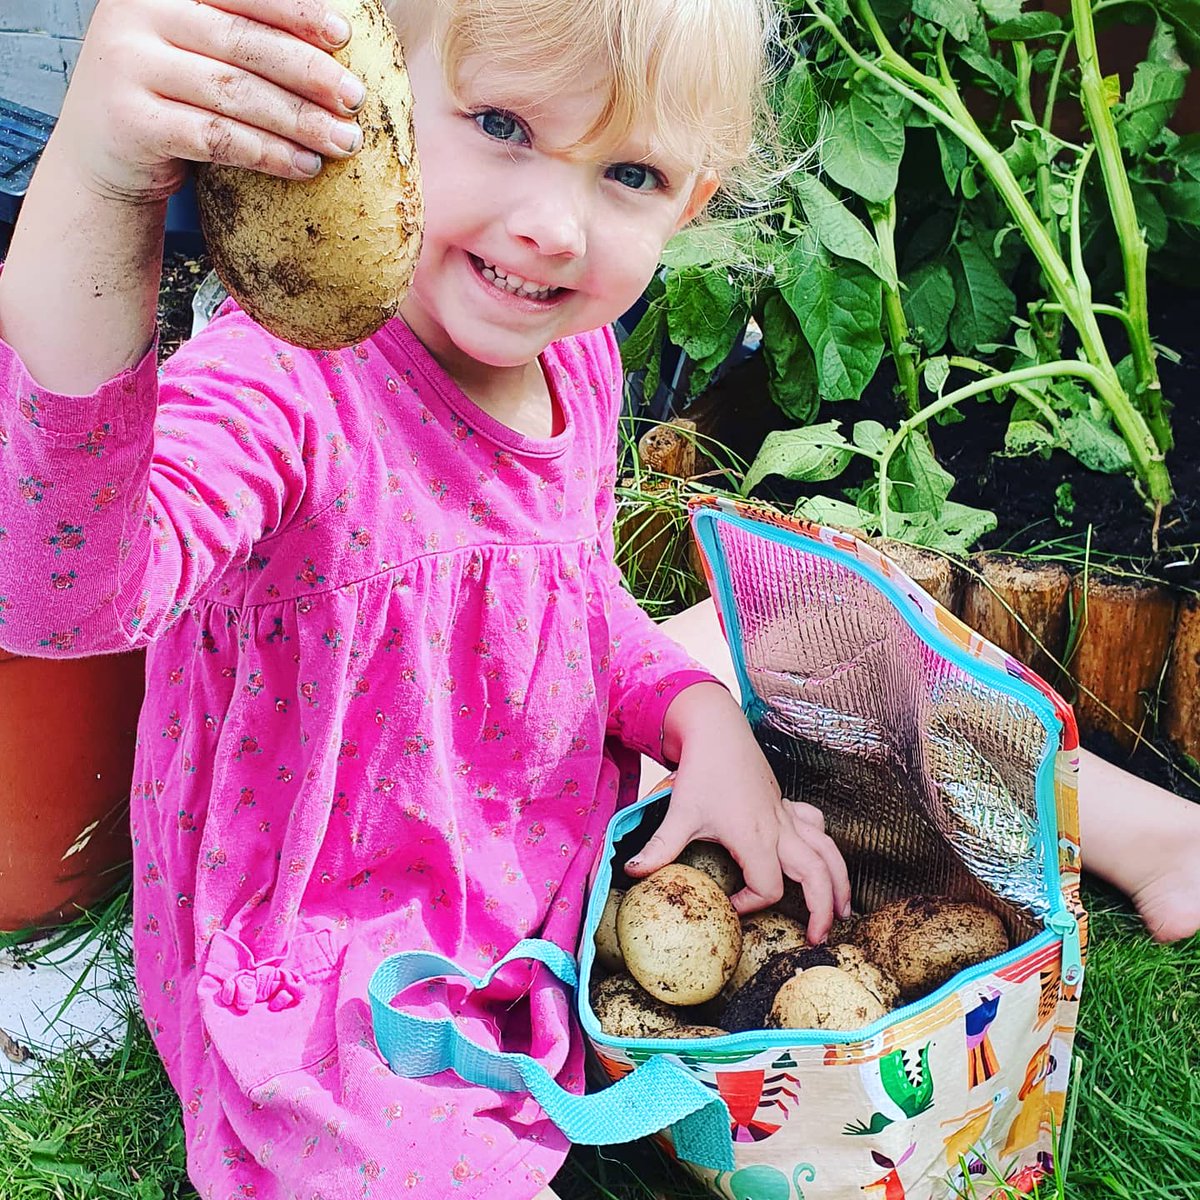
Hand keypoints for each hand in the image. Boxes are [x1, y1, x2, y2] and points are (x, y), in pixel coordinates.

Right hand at [57, 0, 367, 201]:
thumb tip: (333, 37)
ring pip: (234, 93)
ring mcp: (126, 65)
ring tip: (343, 142)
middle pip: (244, 44)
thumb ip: (242, 31)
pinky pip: (216, 137)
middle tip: (355, 100)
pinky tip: (305, 166)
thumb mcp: (197, 48)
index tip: (344, 38)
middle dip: (309, 73)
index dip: (295, 11)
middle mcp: (135, 14)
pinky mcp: (131, 121)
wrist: (102, 151)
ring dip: (299, 120)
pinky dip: (267, 153)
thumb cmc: (171, 94)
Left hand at [624, 683, 851, 942]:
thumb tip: (632, 873)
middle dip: (823, 909)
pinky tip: (823, 859)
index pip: (768, 888)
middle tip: (818, 939)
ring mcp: (786, 815)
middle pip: (817, 875)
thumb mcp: (680, 813)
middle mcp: (779, 829)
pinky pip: (816, 826)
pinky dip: (824, 844)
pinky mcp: (784, 803)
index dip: (750, 905)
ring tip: (843, 911)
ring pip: (828, 851)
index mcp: (756, 838)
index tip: (728, 905)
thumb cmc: (702, 770)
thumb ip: (660, 848)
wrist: (718, 729)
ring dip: (839, 881)